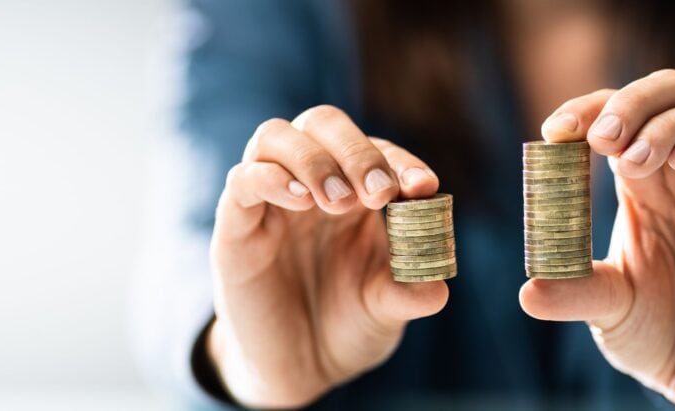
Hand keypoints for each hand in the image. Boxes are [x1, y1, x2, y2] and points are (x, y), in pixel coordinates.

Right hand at [208, 105, 447, 407]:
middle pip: (322, 123)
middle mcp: (311, 182)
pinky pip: (242, 179)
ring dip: (312, 159)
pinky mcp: (236, 226)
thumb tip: (437, 289)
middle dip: (355, 149)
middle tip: (379, 193)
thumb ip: (407, 293)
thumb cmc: (346, 324)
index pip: (377, 150)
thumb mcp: (384, 311)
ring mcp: (270, 200)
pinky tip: (301, 201)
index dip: (401, 161)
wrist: (298, 367)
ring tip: (338, 201)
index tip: (422, 187)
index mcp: (356, 190)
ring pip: (275, 136)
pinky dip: (270, 179)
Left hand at [522, 69, 674, 409]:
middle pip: (668, 94)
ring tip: (625, 159)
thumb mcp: (605, 308)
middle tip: (597, 136)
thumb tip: (528, 293)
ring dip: (660, 125)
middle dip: (629, 101)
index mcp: (641, 182)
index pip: (618, 114)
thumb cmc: (659, 333)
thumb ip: (572, 292)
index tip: (554, 132)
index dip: (588, 109)